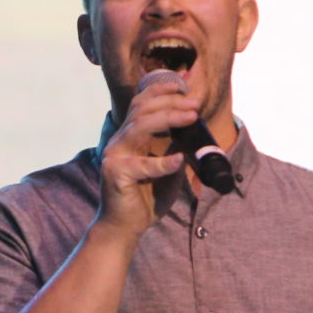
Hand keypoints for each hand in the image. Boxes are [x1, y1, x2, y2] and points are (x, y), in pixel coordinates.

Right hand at [93, 78, 197, 236]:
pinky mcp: (116, 174)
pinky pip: (142, 165)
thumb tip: (197, 135)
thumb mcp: (168, 170)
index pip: (141, 103)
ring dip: (168, 118)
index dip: (160, 89)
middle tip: (195, 104)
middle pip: (142, 109)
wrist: (125, 226)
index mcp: (130, 136)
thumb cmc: (145, 198)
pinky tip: (179, 160)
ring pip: (140, 127)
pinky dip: (162, 162)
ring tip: (191, 117)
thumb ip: (176, 151)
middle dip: (170, 102)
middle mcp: (120, 141)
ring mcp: (115, 156)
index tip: (184, 85)